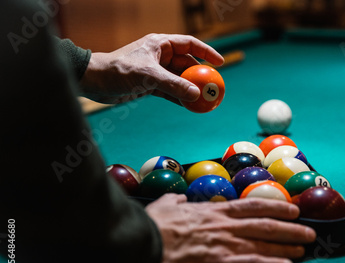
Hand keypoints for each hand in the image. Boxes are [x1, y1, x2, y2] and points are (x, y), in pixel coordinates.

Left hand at [80, 34, 223, 103]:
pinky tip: (190, 106)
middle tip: (214, 87)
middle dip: (200, 76)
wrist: (94, 81)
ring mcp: (155, 71)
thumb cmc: (118, 70)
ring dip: (190, 89)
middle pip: (187, 64)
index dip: (207, 52)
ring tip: (205, 100)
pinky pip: (170, 91)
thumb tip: (196, 94)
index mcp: (160, 44)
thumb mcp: (149, 76)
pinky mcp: (149, 85)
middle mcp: (160, 56)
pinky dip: (180, 98)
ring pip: (179, 80)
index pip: (190, 44)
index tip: (220, 63)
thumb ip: (174, 85)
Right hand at [146, 194, 315, 262]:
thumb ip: (176, 202)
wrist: (144, 246)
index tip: (293, 209)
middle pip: (266, 225)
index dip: (277, 206)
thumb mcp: (165, 206)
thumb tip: (180, 200)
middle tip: (309, 231)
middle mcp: (226, 225)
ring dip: (287, 246)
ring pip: (264, 243)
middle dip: (291, 228)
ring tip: (304, 249)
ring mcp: (226, 244)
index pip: (253, 205)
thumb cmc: (154, 226)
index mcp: (215, 211)